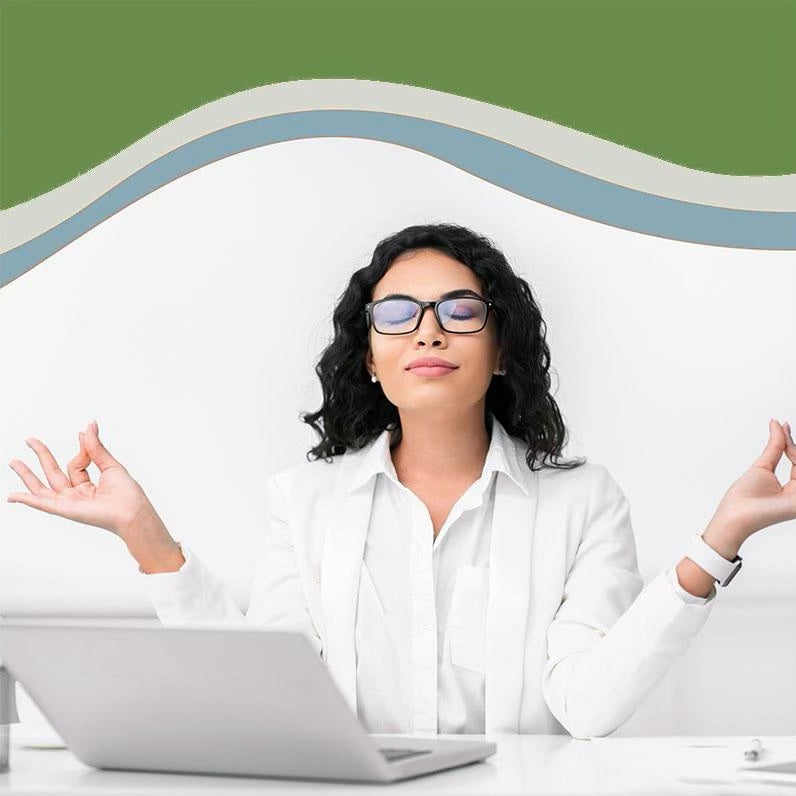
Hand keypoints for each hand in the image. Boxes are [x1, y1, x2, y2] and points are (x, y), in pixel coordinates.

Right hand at [7, 421, 159, 542]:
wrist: (131, 511)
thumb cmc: (127, 493)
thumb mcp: (110, 465)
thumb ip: (95, 447)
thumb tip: (89, 426)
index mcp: (89, 487)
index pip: (76, 464)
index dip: (81, 447)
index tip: (83, 434)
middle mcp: (77, 495)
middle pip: (53, 473)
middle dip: (41, 456)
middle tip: (29, 440)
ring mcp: (69, 503)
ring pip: (42, 488)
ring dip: (27, 475)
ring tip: (14, 462)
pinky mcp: (64, 509)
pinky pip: (42, 504)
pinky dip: (27, 500)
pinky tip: (12, 496)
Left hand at [705, 418, 795, 551]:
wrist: (735, 515)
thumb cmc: (744, 498)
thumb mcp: (762, 466)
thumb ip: (775, 446)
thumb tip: (778, 423)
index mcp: (793, 487)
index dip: (792, 444)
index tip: (785, 425)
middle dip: (794, 448)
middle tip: (786, 430)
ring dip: (795, 453)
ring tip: (789, 446)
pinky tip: (793, 452)